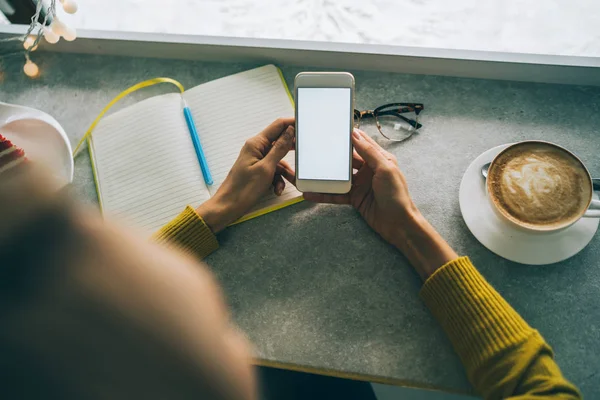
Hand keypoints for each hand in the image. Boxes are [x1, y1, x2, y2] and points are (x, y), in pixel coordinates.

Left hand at [196, 118, 295, 232]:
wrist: (229, 207)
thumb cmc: (244, 188)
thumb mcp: (266, 168)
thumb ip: (279, 148)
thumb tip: (290, 130)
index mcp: (256, 143)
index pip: (278, 126)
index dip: (292, 123)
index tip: (306, 126)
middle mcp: (257, 149)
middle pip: (280, 143)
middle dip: (291, 151)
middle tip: (304, 155)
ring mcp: (258, 160)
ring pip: (279, 161)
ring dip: (285, 172)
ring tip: (290, 182)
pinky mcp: (258, 171)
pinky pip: (274, 171)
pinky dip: (277, 180)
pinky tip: (276, 190)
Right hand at [304, 129, 415, 247]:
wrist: (398, 224)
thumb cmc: (397, 196)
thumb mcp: (385, 170)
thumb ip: (370, 152)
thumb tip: (355, 135)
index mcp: (379, 159)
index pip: (362, 143)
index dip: (349, 136)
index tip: (333, 129)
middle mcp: (369, 170)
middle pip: (347, 160)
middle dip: (332, 155)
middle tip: (315, 147)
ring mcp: (360, 185)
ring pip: (339, 177)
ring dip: (325, 175)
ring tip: (308, 171)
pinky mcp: (354, 198)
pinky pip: (336, 194)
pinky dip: (323, 194)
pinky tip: (310, 194)